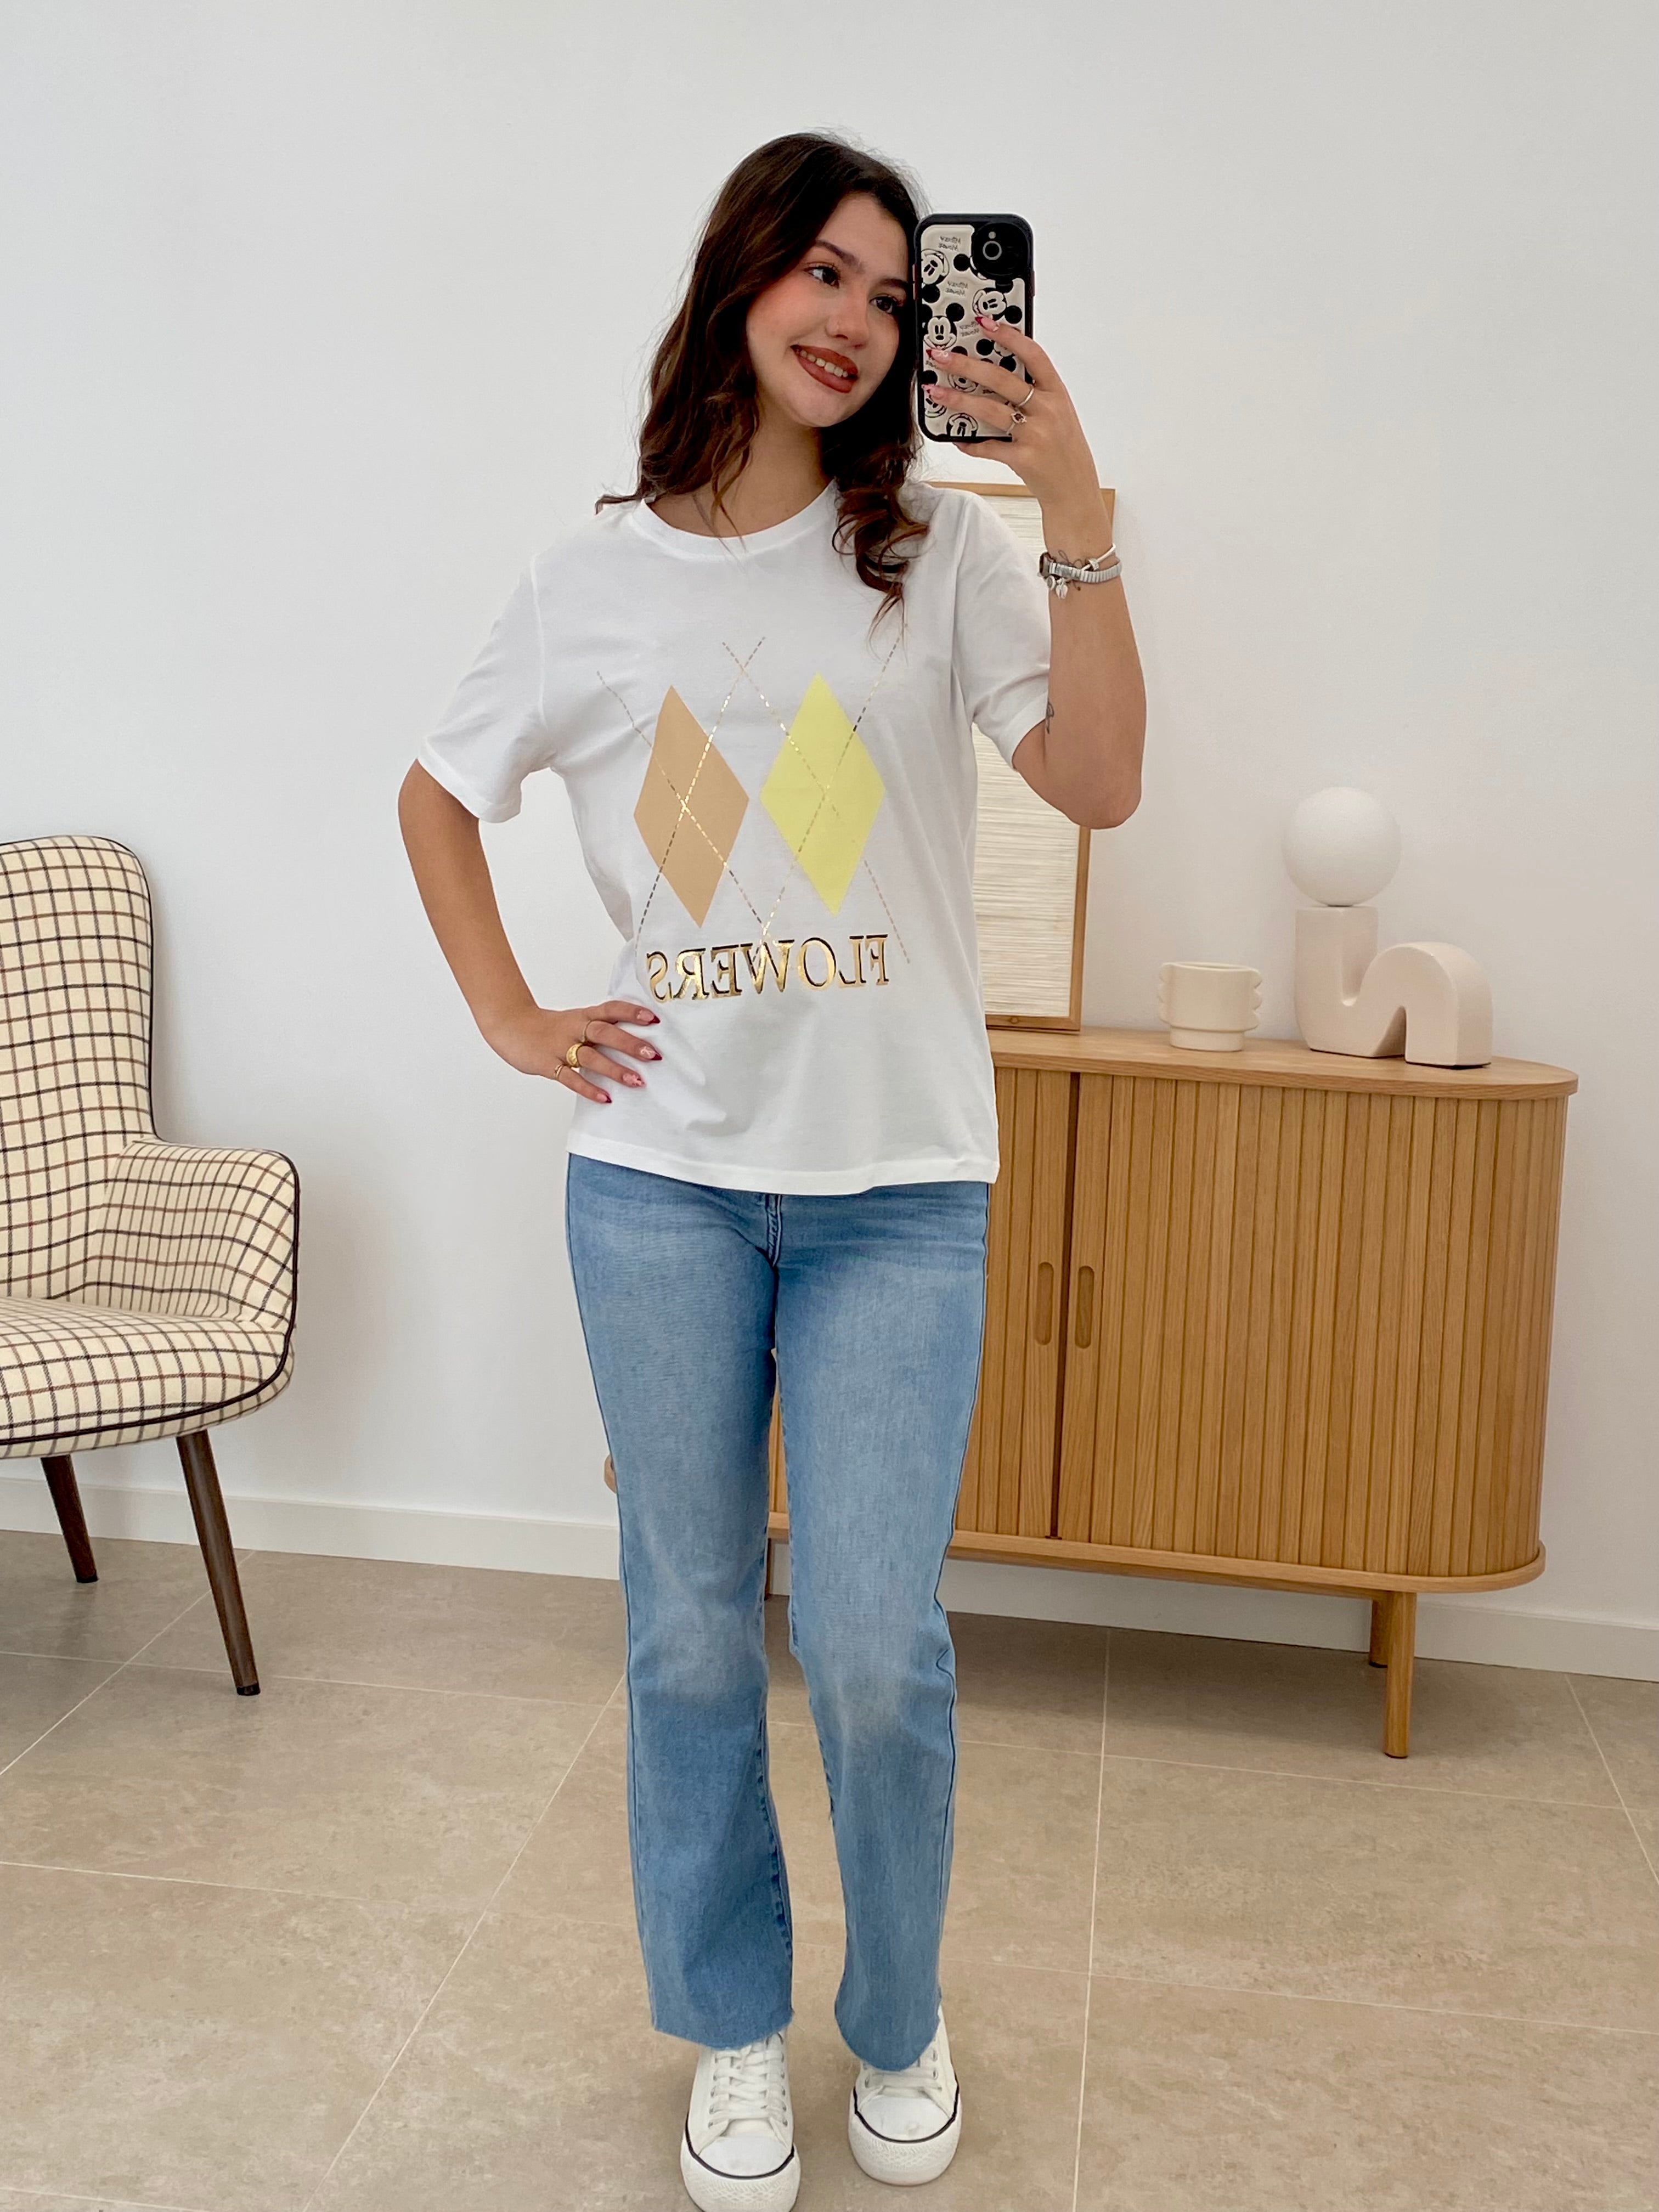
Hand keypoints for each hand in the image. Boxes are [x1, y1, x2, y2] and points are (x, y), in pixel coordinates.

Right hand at [485, 998, 659, 1102]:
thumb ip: (598, 1029)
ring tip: (637, 1081)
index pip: (611, 1009)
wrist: (509, 1025)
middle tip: (653, 1055)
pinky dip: (588, 1088)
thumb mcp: (574, 1021)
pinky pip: (570, 1078)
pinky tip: (605, 1097)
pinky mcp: (548, 1064)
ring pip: (590, 1057)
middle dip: (630, 1044)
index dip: (632, 1012)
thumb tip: (633, 1040)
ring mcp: (560, 1047)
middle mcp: (574, 1029)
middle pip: (605, 1032)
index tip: (654, 1019)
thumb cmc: (547, 1027)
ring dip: (615, 1069)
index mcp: (583, 1016)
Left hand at [924, 317, 1102, 529]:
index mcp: (1057, 393)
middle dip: (967, 365)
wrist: (1075, 490)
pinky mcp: (1023, 459)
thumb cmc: (1064, 450)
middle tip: (941, 357)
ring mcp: (1036, 434)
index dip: (1008, 335)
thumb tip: (995, 375)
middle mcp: (1048, 410)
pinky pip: (988, 447)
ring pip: (990, 409)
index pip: (1033, 354)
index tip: (984, 322)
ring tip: (935, 391)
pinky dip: (970, 443)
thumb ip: (1034, 394)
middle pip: (1002, 379)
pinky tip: (956, 438)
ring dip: (958, 399)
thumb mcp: (1058, 414)